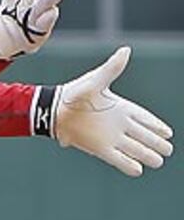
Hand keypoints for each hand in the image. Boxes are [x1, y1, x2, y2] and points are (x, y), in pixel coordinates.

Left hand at [53, 47, 173, 176]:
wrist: (52, 110)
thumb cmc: (73, 93)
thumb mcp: (94, 81)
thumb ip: (112, 69)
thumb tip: (126, 50)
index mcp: (120, 108)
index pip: (145, 119)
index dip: (157, 127)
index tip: (168, 133)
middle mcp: (118, 124)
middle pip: (144, 137)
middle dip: (157, 144)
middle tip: (166, 149)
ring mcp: (110, 137)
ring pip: (135, 149)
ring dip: (146, 155)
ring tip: (157, 160)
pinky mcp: (100, 149)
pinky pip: (118, 160)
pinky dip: (128, 165)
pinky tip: (137, 169)